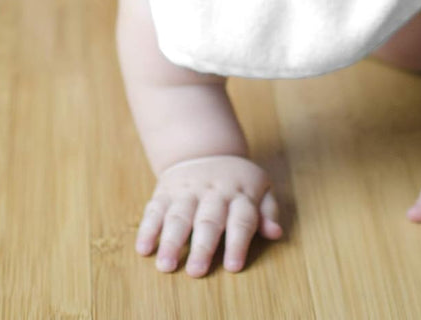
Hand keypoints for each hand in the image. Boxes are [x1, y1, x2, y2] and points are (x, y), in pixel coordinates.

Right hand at [136, 155, 282, 276]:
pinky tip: (144, 248)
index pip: (241, 220)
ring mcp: (187, 191)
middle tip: (196, 272)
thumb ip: (268, 211)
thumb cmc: (237, 180)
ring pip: (178, 215)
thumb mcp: (260, 188)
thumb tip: (276, 233)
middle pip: (208, 220)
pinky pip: (154, 209)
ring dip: (170, 241)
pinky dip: (147, 229)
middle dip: (202, 246)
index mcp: (239, 193)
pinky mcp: (165, 191)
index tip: (233, 267)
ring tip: (165, 265)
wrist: (204, 149)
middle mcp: (213, 192)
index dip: (237, 243)